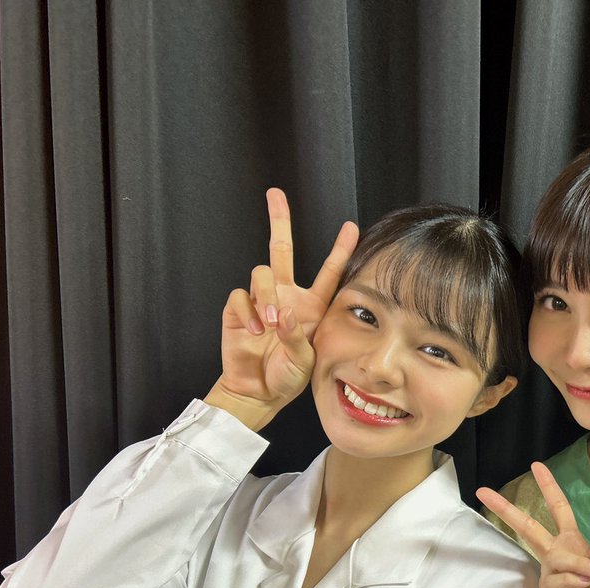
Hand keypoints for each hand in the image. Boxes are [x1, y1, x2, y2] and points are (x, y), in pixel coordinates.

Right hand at [209, 189, 358, 426]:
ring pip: (261, 272)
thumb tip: (282, 313)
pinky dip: (246, 311)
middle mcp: (286, 297)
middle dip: (279, 220)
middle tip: (275, 194)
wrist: (258, 391)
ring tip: (268, 324)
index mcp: (311, 306)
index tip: (351, 226)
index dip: (339, 249)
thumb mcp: (304, 361)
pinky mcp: (238, 309)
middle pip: (281, 249)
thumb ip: (295, 337)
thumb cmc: (287, 377)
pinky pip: (239, 296)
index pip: (328, 272)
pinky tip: (253, 331)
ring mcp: (261, 301)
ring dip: (265, 296)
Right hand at [477, 463, 589, 587]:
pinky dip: (573, 578)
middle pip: (528, 529)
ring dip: (576, 562)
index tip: (537, 466)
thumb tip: (589, 548)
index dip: (550, 489)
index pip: (558, 512)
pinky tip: (586, 583)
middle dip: (506, 510)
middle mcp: (557, 559)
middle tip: (483, 491)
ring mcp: (549, 580)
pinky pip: (554, 580)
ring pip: (554, 557)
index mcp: (574, 547)